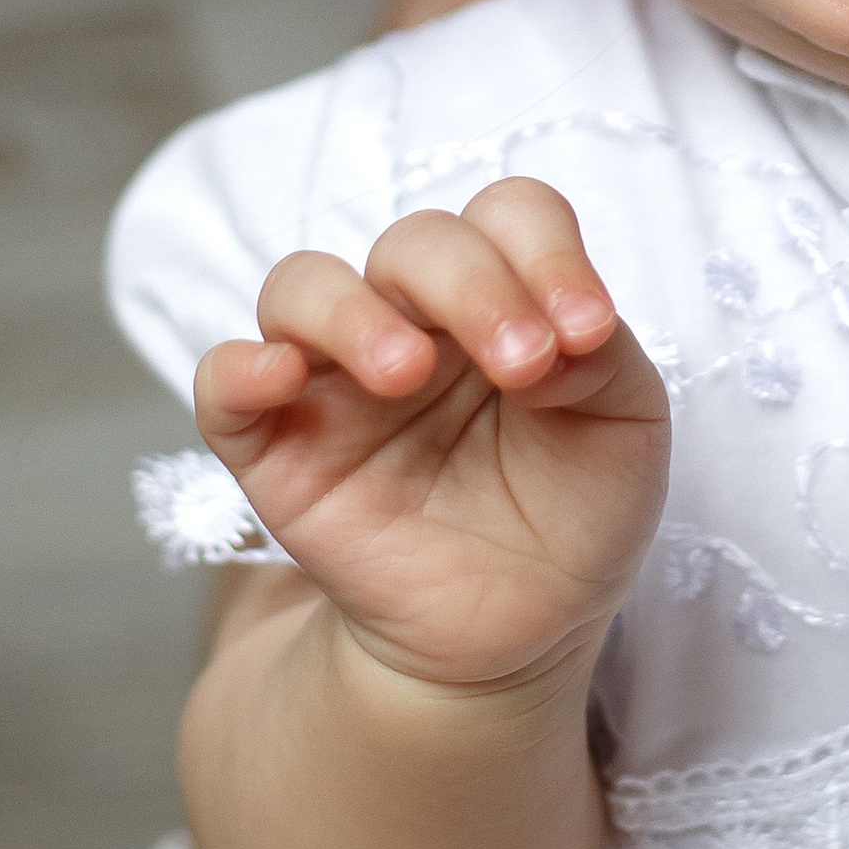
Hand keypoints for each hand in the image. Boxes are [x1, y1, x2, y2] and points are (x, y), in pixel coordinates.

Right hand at [194, 182, 669, 690]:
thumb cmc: (572, 511)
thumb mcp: (625, 429)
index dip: (547, 252)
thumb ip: (602, 359)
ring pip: (302, 285)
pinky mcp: (275, 446)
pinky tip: (280, 377)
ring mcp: (337, 377)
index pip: (509, 216)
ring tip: (405, 374)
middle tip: (521, 367)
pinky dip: (240, 367)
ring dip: (354, 313)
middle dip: (471, 287)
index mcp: (502, 294)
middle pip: (415, 242)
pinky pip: (223, 382)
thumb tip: (556, 326)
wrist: (519, 631)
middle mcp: (414, 317)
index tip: (588, 333)